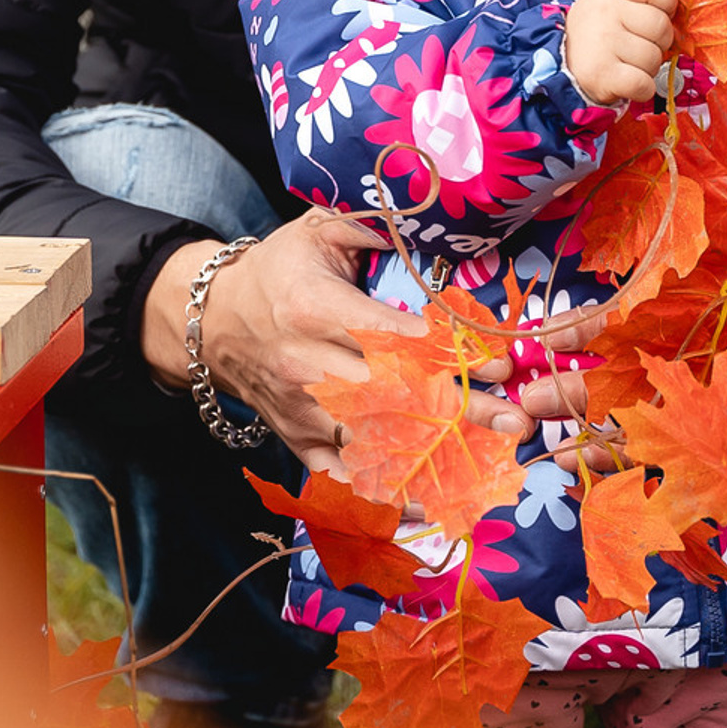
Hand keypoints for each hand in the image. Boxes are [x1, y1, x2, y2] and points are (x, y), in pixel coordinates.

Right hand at [143, 210, 529, 477]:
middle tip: (515, 423)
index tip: (497, 364)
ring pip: (371, 443)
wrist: (211, 322)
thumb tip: (422, 222)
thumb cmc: (275, 273)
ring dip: (431, 459)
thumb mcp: (313, 232)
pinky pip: (341, 475)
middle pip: (394, 396)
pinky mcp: (297, 440)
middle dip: (459, 413)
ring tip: (487, 468)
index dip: (447, 354)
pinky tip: (427, 505)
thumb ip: (367, 226)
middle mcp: (309, 366)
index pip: (391, 337)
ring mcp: (302, 411)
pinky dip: (381, 494)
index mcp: (317, 309)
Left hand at [504, 237, 726, 471]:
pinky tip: (639, 491)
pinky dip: (676, 484)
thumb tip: (621, 299)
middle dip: (573, 408)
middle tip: (522, 413)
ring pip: (670, 449)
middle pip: (636, 399)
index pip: (630, 336)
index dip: (574, 344)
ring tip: (558, 462)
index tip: (527, 350)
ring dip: (610, 456)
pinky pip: (720, 478)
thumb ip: (695, 280)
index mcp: (725, 322)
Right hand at [562, 0, 679, 105]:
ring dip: (649, 67)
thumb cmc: (600, 29)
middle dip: (660, 42)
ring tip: (630, 63)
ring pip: (653, 58)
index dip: (665, 2)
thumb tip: (681, 20)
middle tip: (642, 45)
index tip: (657, 13)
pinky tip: (630, 82)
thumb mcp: (615, 0)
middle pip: (660, 26)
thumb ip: (645, 0)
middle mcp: (605, 12)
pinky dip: (643, 89)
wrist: (562, 60)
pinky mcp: (602, 75)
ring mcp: (602, 43)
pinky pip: (643, 84)